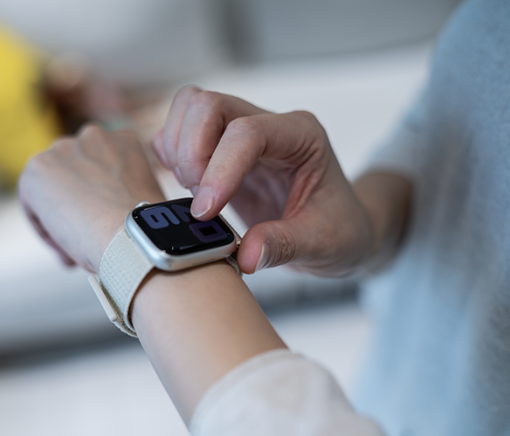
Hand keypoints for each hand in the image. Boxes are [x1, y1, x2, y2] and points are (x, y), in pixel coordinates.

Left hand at [18, 125, 165, 272]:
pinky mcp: (37, 168)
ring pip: (52, 191)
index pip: (100, 170)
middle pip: (74, 177)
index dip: (100, 205)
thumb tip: (106, 213)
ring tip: (77, 250)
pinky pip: (33, 205)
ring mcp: (62, 149)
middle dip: (77, 209)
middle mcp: (93, 135)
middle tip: (87, 242)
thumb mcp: (145, 198)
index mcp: (124, 140)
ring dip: (61, 220)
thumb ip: (123, 191)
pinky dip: (46, 230)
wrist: (130, 235)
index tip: (103, 230)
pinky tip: (66, 249)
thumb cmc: (145, 228)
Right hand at [153, 86, 373, 275]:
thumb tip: (245, 255)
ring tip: (193, 193)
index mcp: (301, 136)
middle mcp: (269, 125)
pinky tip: (187, 188)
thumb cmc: (338, 228)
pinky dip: (171, 155)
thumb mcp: (322, 243)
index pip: (247, 132)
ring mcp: (242, 133)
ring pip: (190, 108)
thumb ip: (284, 246)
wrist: (338, 229)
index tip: (206, 211)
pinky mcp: (220, 149)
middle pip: (209, 106)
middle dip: (190, 152)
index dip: (219, 169)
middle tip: (198, 200)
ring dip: (178, 150)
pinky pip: (182, 132)